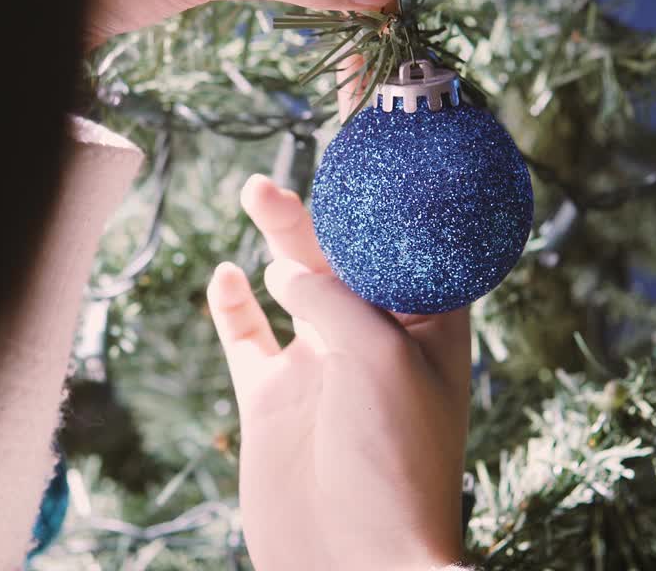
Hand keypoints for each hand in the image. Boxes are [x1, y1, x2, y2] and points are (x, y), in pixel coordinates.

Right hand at [207, 173, 470, 570]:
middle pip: (342, 250)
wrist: (354, 564)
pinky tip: (228, 276)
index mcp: (427, 324)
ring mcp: (322, 365)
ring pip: (294, 280)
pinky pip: (249, 336)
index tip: (377, 128)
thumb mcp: (380, 360)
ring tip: (257, 192)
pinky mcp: (275, 397)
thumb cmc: (394, 465)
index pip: (409, 237)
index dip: (392, 186)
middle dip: (316, 207)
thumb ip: (333, 299)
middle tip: (276, 179)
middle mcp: (374, 336)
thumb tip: (281, 267)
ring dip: (277, 235)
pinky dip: (235, 304)